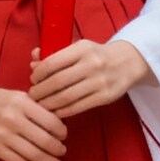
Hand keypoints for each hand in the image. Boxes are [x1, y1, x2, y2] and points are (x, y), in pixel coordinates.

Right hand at [0, 74, 66, 160]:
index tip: (64, 135)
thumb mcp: (19, 96)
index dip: (62, 132)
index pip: (51, 121)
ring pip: (33, 155)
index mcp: (21, 102)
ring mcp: (2, 135)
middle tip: (62, 151)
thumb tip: (59, 127)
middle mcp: (12, 119)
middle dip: (58, 149)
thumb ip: (37, 109)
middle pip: (45, 141)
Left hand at [28, 39, 150, 118]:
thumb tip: (33, 64)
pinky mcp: (105, 97)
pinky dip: (63, 111)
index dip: (39, 73)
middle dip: (40, 91)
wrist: (127, 62)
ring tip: (39, 106)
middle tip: (32, 96)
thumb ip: (55, 55)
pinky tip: (54, 111)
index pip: (53, 62)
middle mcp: (91, 64)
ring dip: (49, 104)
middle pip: (58, 82)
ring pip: (66, 97)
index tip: (32, 79)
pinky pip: (78, 107)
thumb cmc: (96, 55)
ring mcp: (99, 81)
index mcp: (82, 49)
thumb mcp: (78, 48)